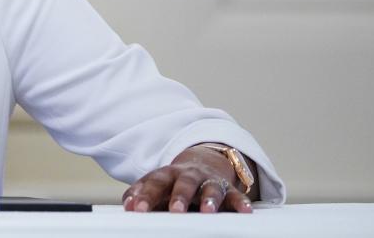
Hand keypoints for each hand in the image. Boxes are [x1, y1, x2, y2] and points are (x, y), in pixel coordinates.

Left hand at [122, 145, 253, 213]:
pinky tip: (245, 211)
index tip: (138, 209)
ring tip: (208, 211)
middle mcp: (188, 175)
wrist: (203, 164)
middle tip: (175, 211)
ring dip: (209, 198)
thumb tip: (128, 205)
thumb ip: (140, 194)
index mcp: (167, 174)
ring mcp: (209, 180)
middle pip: (183, 183)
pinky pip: (236, 195)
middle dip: (179, 196)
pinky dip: (241, 202)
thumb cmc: (174, 182)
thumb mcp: (156, 185)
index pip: (154, 183)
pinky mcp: (228, 189)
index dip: (145, 195)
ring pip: (210, 187)